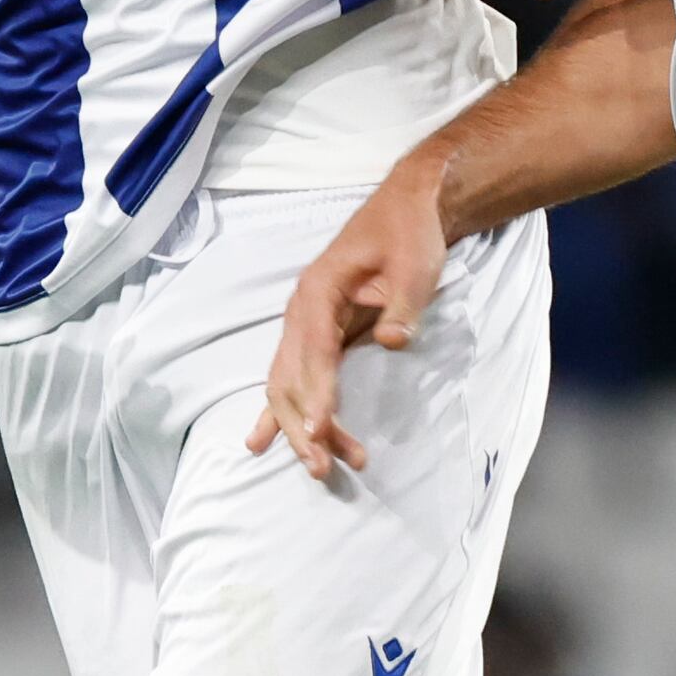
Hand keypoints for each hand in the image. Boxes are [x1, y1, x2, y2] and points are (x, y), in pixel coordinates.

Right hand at [257, 167, 447, 480]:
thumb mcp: (415, 265)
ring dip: (299, 425)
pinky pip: (291, 377)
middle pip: (290, 376)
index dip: (317, 394)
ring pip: (288, 383)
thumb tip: (393, 341)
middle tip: (324, 465)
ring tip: (318, 467)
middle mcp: (301, 310)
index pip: (313, 351)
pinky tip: (260, 442)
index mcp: (320, 290)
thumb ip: (403, 305)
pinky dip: (280, 411)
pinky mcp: (316, 333)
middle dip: (304, 423)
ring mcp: (304, 323)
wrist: (407, 208)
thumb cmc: (409, 234)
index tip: (322, 431)